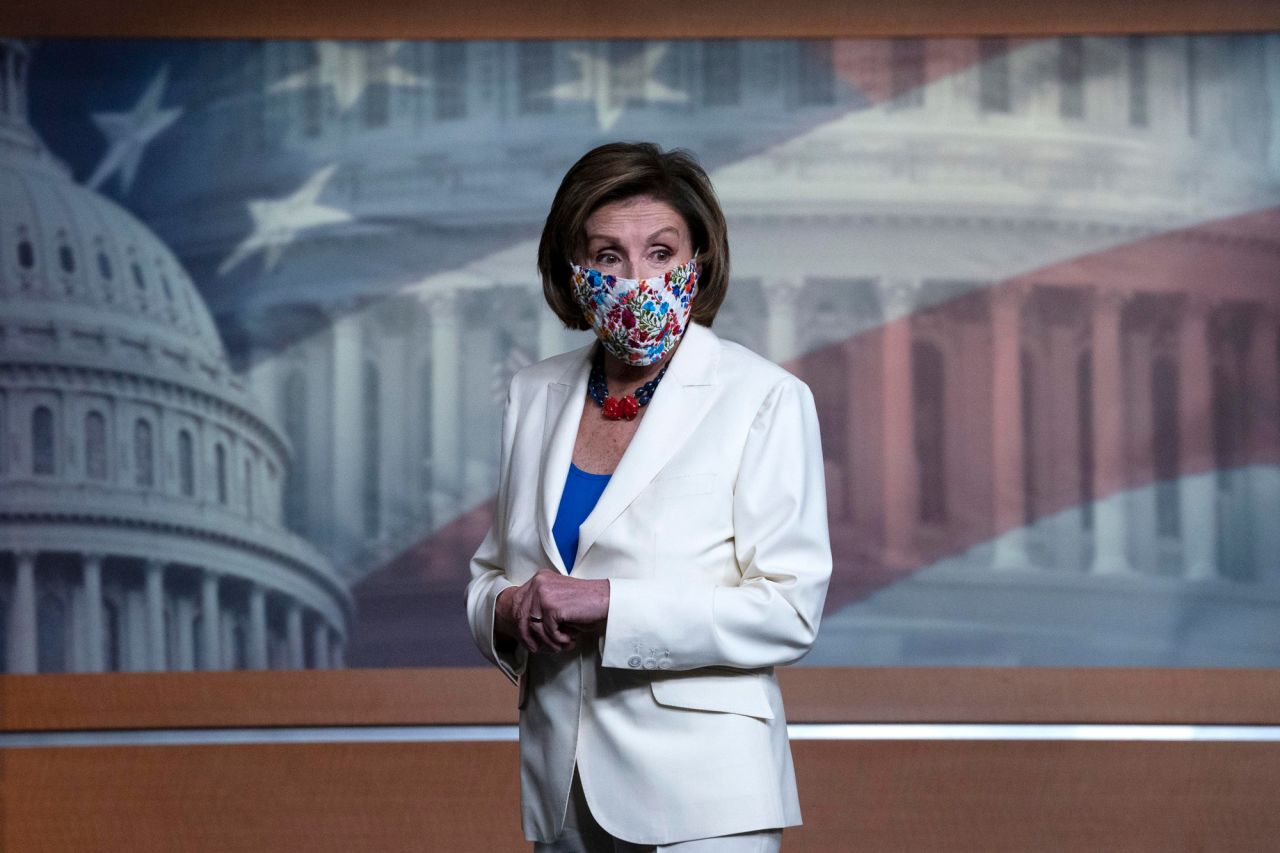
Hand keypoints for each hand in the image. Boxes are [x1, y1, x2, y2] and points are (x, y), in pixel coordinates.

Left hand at [495, 572, 609, 653]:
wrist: (607, 599)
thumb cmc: (586, 604)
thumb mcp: (559, 601)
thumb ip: (542, 609)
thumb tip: (526, 630)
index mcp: (539, 579)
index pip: (519, 605)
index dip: (521, 627)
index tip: (529, 641)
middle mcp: (538, 583)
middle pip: (521, 617)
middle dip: (529, 638)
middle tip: (540, 649)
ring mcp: (543, 593)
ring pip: (534, 627)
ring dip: (549, 641)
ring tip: (563, 643)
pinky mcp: (552, 606)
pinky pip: (548, 631)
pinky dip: (559, 639)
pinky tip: (570, 637)